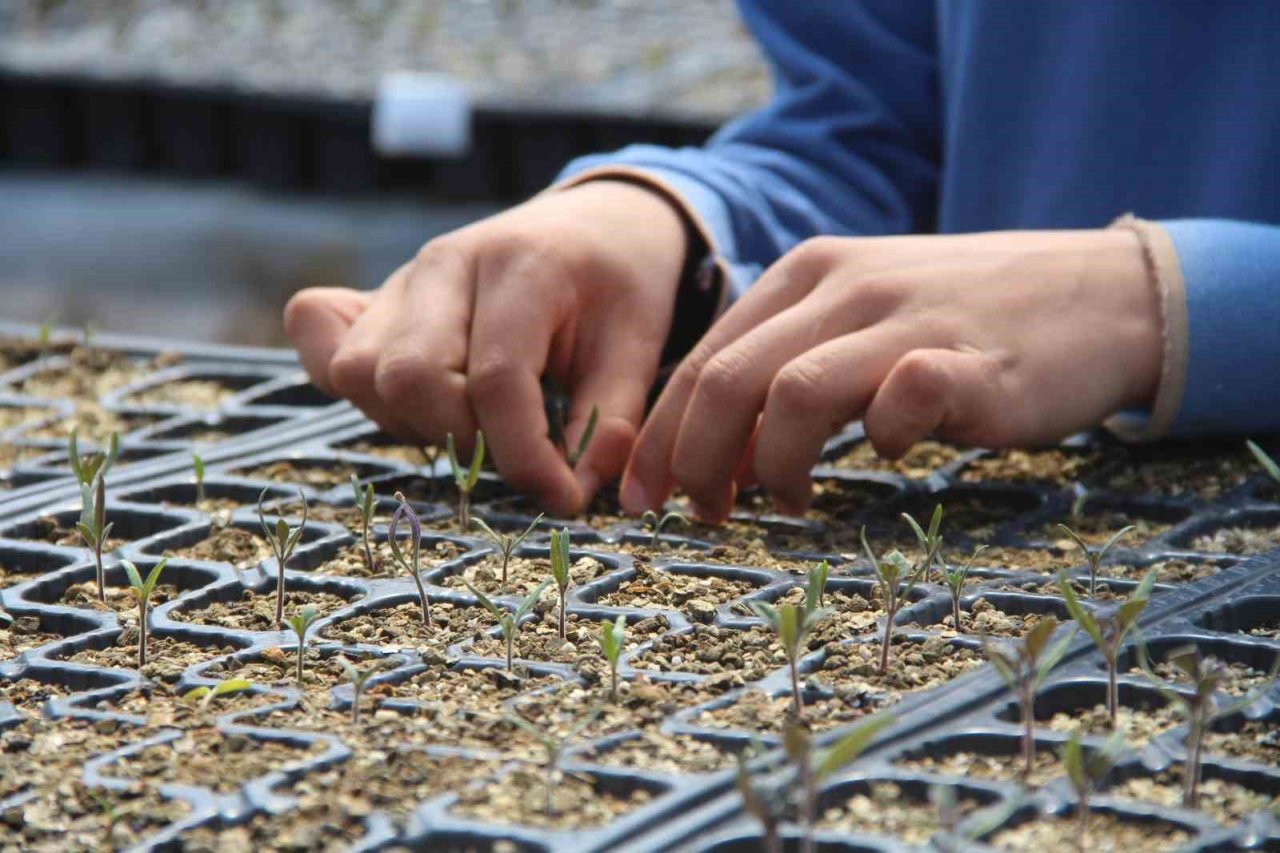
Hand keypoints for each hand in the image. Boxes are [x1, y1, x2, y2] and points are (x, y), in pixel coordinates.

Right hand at [284, 180, 687, 514]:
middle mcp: (445, 264)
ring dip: (412, 421)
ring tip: (472, 422)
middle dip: (462, 439)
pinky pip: (318, 335)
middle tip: (512, 447)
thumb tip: (570, 493)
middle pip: (407, 377)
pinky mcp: (375, 296)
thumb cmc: (619, 286)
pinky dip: (351, 382)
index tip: (563, 495)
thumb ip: (608, 423)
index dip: (525, 456)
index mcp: (521, 266)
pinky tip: (414, 398)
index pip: (497, 381)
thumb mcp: (639, 347)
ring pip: (357, 370)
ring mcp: (400, 279)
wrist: (594, 224)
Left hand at [620, 230, 1161, 521]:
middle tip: (703, 515)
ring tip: (789, 503)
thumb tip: (718, 447)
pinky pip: (903, 399)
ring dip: (772, 464)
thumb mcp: (861, 314)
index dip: (663, 437)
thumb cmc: (966, 320)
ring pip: (793, 394)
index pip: (704, 360)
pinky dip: (882, 440)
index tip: (645, 498)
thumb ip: (791, 359)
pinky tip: (893, 455)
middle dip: (695, 461)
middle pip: (728, 380)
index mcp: (807, 274)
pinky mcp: (971, 359)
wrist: (1104, 296)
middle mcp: (846, 286)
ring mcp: (907, 318)